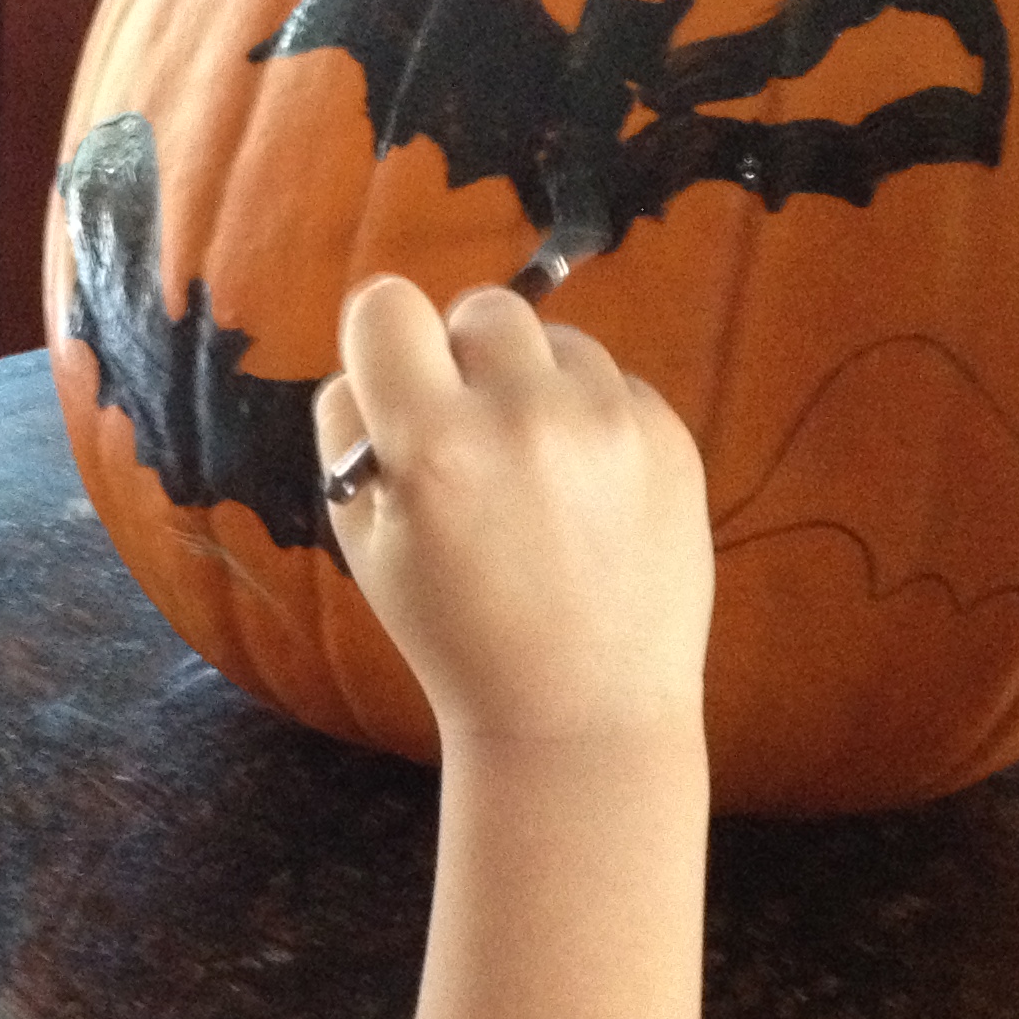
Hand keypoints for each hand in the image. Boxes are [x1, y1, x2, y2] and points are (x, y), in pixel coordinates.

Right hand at [315, 276, 712, 748]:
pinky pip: (614, 383)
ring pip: (556, 339)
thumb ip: (349, 433)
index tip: (398, 378)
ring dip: (536, 384)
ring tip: (536, 474)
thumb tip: (370, 359)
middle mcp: (524, 417)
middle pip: (481, 308)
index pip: (385, 306)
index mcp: (432, 446)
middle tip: (471, 430)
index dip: (383, 340)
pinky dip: (593, 422)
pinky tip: (586, 498)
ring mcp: (609, 423)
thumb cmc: (455, 633)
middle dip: (465, 358)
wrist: (581, 712)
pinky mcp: (670, 436)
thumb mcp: (363, 544)